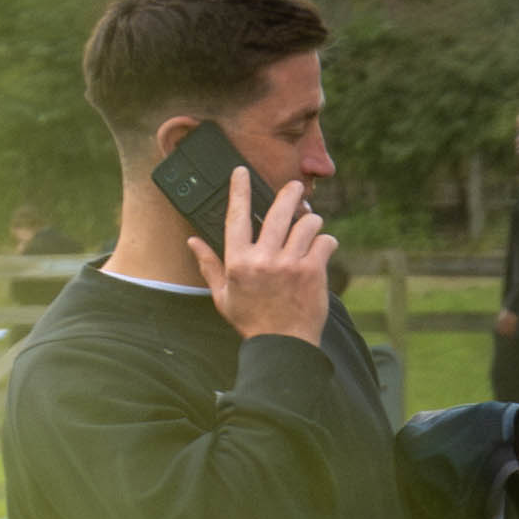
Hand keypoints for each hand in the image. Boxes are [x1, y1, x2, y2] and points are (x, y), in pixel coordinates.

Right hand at [193, 166, 334, 345]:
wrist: (283, 346)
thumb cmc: (252, 321)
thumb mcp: (223, 296)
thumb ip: (209, 266)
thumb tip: (192, 241)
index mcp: (238, 262)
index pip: (236, 217)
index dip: (239, 190)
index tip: (241, 171)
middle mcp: (263, 259)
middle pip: (278, 212)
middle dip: (290, 194)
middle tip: (296, 186)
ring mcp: (290, 264)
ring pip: (306, 224)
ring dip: (311, 220)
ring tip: (311, 223)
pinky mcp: (313, 272)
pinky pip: (324, 242)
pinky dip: (326, 242)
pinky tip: (323, 246)